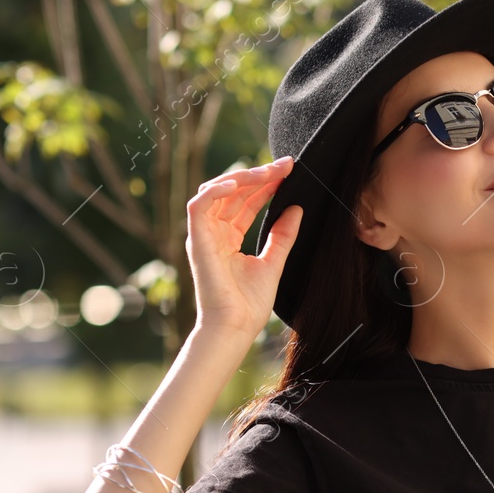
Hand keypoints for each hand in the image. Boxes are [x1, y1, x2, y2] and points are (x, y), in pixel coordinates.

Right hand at [184, 156, 301, 342]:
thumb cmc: (249, 304)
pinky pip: (199, 205)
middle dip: (259, 175)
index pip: (246, 201)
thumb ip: (282, 236)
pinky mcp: (196, 240)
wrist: (235, 327)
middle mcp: (214, 232)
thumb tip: (296, 208)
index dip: (266, 185)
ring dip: (242, 178)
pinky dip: (216, 191)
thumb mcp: (273, 262)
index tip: (289, 172)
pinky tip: (238, 183)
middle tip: (285, 165)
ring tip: (268, 171)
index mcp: (228, 238)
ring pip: (216, 192)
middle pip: (233, 193)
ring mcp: (203, 235)